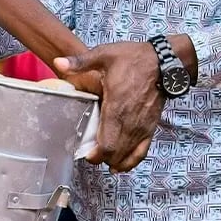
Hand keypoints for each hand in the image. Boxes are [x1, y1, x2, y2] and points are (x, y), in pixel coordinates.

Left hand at [55, 42, 165, 171]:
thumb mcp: (104, 55)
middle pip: (114, 153)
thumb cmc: (134, 58)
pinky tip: (120, 165)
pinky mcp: (150, 128)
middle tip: (88, 153)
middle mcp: (130, 122)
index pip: (105, 144)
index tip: (84, 153)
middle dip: (100, 158)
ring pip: (126, 155)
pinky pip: (141, 152)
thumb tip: (58, 63)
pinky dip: (130, 161)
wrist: (163, 62)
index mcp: (116, 107)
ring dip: (112, 160)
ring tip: (100, 157)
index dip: (94, 155)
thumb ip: (80, 62)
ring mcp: (141, 127)